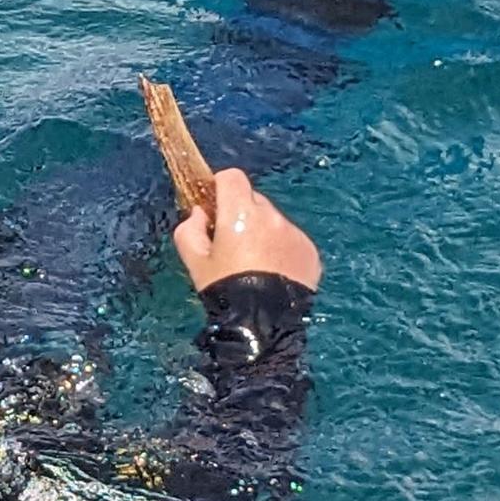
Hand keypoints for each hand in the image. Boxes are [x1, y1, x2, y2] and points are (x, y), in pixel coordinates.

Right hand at [173, 167, 321, 295]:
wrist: (262, 323)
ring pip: (274, 221)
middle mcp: (271, 216)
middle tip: (233, 242)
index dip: (220, 186)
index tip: (215, 206)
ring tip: (254, 264)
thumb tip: (200, 213)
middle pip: (253, 199)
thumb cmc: (223, 288)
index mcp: (241, 213)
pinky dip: (282, 249)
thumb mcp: (194, 260)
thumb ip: (189, 228)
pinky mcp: (310, 251)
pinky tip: (273, 273)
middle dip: (242, 213)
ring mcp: (295, 233)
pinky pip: (292, 240)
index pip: (232, 177)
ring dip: (263, 232)